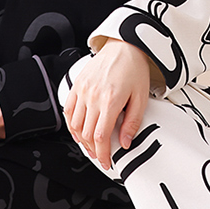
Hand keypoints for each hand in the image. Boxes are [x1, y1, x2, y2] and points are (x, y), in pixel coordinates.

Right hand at [62, 40, 150, 168]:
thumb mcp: (141, 97)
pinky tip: (78, 131)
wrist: (124, 46)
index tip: (106, 162)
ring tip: (90, 146)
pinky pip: (68, 110)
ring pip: (74, 124)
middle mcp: (93, 96)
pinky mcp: (77, 85)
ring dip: (81, 140)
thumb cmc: (134, 69)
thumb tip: (125, 142)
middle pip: (86, 133)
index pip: (101, 136)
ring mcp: (83, 90)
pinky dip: (71, 124)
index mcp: (111, 100)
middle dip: (93, 150)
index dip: (103, 154)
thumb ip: (132, 122)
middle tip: (100, 156)